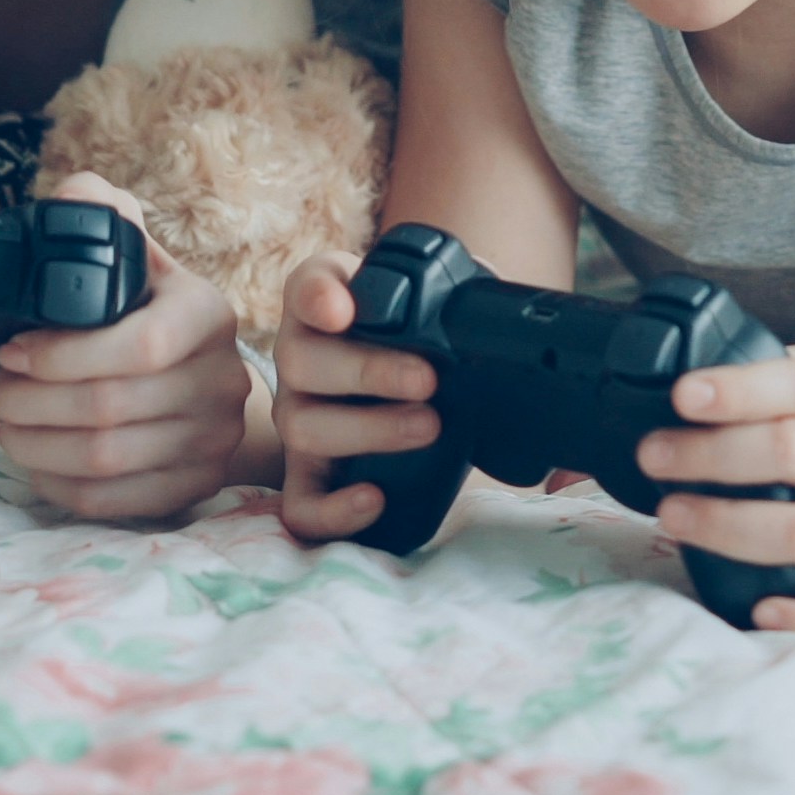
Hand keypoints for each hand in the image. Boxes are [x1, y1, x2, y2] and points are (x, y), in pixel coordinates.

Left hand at [0, 173, 250, 521]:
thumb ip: (102, 215)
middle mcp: (222, 380)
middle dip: (28, 403)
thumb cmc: (156, 314)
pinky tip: (33, 458)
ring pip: (104, 460)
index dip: (61, 356)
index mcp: (206, 314)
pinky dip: (58, 483)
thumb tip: (76, 195)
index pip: (140, 345)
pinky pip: (113, 500)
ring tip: (2, 419)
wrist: (212, 382)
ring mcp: (213, 440)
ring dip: (33, 444)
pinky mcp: (194, 486)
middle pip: (109, 409)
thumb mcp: (139, 259)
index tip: (9, 350)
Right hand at [270, 249, 446, 542]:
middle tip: (429, 379)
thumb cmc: (424, 336)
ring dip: (368, 430)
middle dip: (368, 371)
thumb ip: (454, 296)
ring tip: (428, 427)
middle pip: (300, 360)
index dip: (318, 296)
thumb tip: (494, 317)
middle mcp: (300, 357)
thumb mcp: (438, 303)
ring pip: (303, 427)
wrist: (419, 383)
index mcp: (326, 303)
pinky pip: (300, 503)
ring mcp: (299, 418)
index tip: (342, 310)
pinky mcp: (308, 475)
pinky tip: (374, 498)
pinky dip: (331, 508)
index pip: (307, 286)